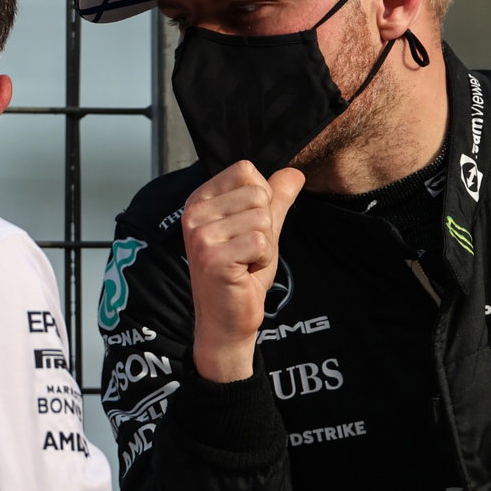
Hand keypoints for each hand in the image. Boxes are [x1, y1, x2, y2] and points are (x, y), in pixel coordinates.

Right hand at [181, 161, 304, 381]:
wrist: (227, 320)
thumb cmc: (242, 274)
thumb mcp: (262, 229)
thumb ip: (276, 200)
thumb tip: (296, 172)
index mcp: (200, 200)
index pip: (246, 170)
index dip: (261, 199)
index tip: (245, 228)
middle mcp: (194, 213)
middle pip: (258, 194)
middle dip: (265, 225)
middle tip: (246, 250)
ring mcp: (201, 235)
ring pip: (262, 218)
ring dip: (264, 245)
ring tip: (245, 262)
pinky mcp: (214, 257)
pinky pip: (261, 242)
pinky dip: (262, 260)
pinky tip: (244, 273)